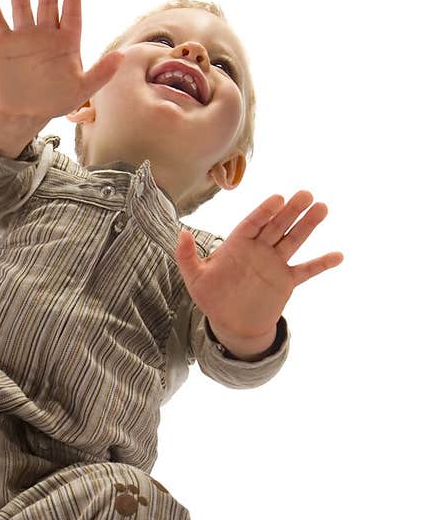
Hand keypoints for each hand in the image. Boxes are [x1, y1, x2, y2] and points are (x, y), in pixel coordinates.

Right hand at [0, 0, 124, 122]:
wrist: (22, 113)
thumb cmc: (53, 100)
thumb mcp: (81, 91)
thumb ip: (101, 74)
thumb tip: (123, 57)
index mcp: (67, 42)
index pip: (72, 13)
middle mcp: (46, 34)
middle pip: (47, 3)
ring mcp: (24, 37)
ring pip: (22, 6)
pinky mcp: (3, 44)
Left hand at [173, 191, 342, 343]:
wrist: (231, 324)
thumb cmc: (212, 298)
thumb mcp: (194, 278)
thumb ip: (186, 256)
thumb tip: (180, 233)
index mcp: (238, 244)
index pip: (253, 223)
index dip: (264, 211)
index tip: (277, 198)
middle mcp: (259, 249)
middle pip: (277, 226)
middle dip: (291, 211)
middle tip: (305, 195)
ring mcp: (274, 264)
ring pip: (293, 240)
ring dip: (308, 225)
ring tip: (322, 207)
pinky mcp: (286, 281)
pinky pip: (306, 270)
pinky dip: (321, 264)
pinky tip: (338, 255)